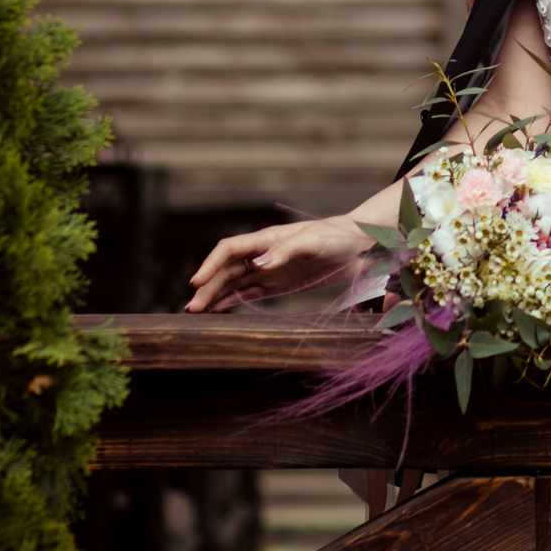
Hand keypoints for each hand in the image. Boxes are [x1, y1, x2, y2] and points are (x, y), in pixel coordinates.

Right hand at [183, 219, 374, 311]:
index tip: (197, 282)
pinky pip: (248, 293)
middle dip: (207, 287)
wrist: (359, 245)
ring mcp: (268, 270)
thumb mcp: (313, 241)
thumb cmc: (335, 237)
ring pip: (233, 283)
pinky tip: (217, 312)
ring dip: (214, 296)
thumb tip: (257, 264)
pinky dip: (230, 302)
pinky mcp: (278, 285)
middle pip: (226, 270)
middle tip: (191, 309)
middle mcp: (262, 254)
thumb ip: (284, 251)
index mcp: (266, 239)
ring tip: (196, 313)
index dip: (210, 264)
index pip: (229, 250)